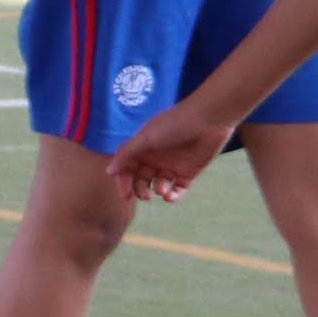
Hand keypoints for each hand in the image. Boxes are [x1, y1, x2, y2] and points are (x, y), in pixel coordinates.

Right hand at [111, 99, 231, 201]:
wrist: (208, 119)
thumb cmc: (175, 124)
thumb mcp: (146, 138)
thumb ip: (126, 154)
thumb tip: (109, 171)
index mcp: (143, 147)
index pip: (127, 168)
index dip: (124, 182)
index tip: (126, 195)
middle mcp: (156, 157)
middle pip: (141, 180)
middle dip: (140, 189)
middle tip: (145, 195)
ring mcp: (172, 165)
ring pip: (159, 186)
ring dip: (158, 191)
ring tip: (163, 190)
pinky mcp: (189, 172)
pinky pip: (178, 189)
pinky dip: (174, 196)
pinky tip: (171, 196)